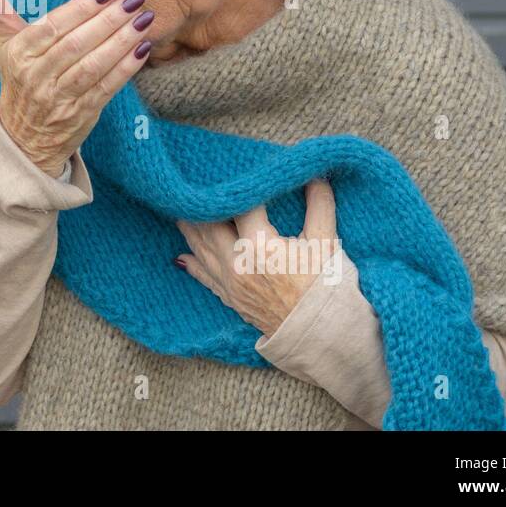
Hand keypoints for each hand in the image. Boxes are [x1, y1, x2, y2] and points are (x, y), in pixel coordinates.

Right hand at [0, 0, 153, 176]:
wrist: (23, 138)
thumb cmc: (20, 82)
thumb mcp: (6, 48)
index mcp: (19, 54)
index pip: (52, 27)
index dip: (81, 8)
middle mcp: (36, 77)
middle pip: (76, 44)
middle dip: (108, 20)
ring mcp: (59, 98)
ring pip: (93, 65)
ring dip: (121, 41)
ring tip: (143, 19)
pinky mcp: (81, 114)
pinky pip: (106, 88)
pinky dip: (126, 68)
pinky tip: (142, 48)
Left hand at [174, 178, 341, 337]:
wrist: (321, 333)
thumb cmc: (324, 287)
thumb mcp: (325, 242)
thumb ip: (319, 205)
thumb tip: (317, 174)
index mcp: (259, 246)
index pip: (241, 207)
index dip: (241, 189)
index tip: (237, 174)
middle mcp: (237, 264)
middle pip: (209, 226)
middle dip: (205, 206)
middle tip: (194, 185)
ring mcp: (229, 282)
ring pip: (201, 248)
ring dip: (191, 228)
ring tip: (180, 209)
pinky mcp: (230, 297)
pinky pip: (203, 276)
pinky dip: (192, 262)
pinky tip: (180, 256)